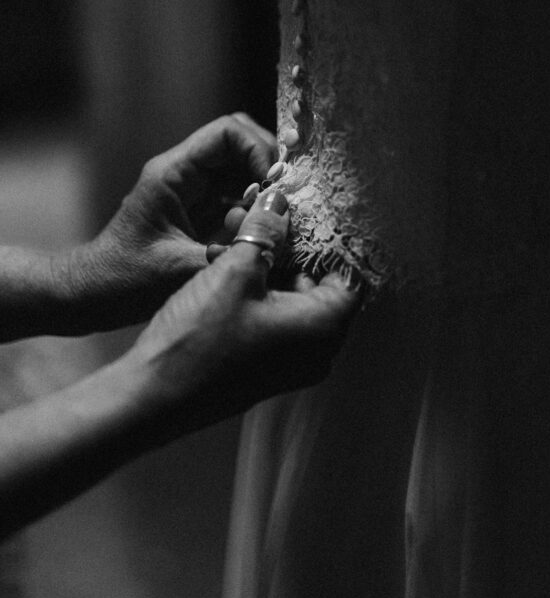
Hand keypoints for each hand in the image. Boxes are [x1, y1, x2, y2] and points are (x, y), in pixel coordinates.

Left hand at [62, 114, 276, 332]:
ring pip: (243, 166)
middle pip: (241, 141)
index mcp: (173, 173)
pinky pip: (238, 193)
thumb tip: (278, 237)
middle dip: (269, 165)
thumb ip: (228, 252)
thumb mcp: (177, 270)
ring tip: (274, 218)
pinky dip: (257, 207)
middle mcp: (185, 172)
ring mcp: (194, 189)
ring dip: (265, 187)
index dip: (258, 150)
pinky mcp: (201, 209)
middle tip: (283, 199)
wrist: (94, 294)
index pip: (228, 132)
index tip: (273, 185)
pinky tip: (262, 231)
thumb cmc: (124, 280)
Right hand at [129, 189, 358, 432]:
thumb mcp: (234, 272)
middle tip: (261, 216)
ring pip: (291, 297)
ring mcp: (291, 363)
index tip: (304, 211)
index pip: (350, 272)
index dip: (328, 237)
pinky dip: (256, 290)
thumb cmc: (199, 338)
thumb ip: (265, 231)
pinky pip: (274, 318)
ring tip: (233, 232)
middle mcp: (318, 350)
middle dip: (289, 245)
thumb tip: (280, 199)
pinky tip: (222, 264)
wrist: (151, 398)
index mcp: (324, 328)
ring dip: (266, 264)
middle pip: (320, 282)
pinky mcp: (265, 368)